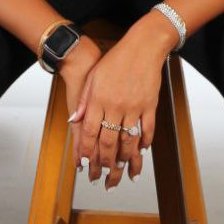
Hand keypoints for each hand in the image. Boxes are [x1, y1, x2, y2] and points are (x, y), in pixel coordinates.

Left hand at [65, 19, 172, 188]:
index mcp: (99, 99)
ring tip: (123, 172)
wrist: (142, 47)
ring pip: (129, 140)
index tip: (86, 166)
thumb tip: (74, 122)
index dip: (87, 152)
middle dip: (105, 163)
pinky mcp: (150, 105)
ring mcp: (134, 106)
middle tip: (104, 177)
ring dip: (125, 159)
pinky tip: (141, 153)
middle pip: (109, 141)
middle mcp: (115, 106)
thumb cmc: (115, 61)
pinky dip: (145, 143)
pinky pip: (148, 129)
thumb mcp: (93, 79)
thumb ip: (84, 102)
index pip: (90, 132)